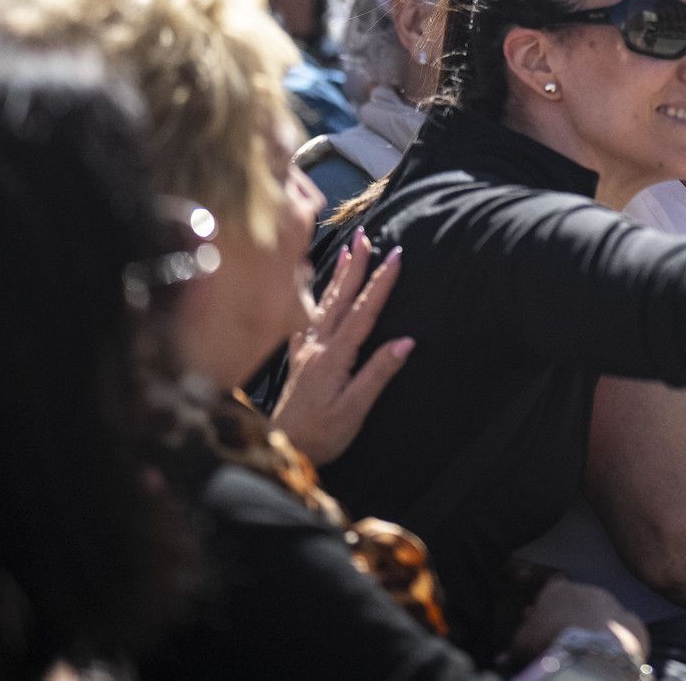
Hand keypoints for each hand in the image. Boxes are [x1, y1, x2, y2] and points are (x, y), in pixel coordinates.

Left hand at [271, 228, 413, 465]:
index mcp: (334, 356)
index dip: (380, 283)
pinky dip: (313, 297)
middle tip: (366, 236)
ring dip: (338, 276)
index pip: (363, 312)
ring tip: (347, 250)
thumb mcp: (355, 409)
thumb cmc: (321, 434)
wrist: (279, 449)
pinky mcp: (297, 360)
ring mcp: (304, 350)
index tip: (395, 255)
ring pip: (324, 304)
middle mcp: (317, 346)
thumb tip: (406, 342)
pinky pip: (306, 318)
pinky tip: (314, 289)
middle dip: (356, 266)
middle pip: (341, 299)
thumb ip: (378, 373)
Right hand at [508, 577, 648, 667]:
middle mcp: (588, 591)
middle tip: (562, 639)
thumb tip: (504, 656)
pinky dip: (617, 644)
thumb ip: (517, 646)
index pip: (553, 584)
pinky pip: (624, 633)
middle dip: (571, 616)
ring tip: (588, 651)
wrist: (589, 657)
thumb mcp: (521, 646)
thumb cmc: (547, 646)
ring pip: (604, 615)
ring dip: (596, 628)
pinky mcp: (633, 626)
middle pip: (579, 601)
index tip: (542, 613)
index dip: (548, 600)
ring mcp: (614, 607)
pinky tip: (610, 659)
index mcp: (558, 591)